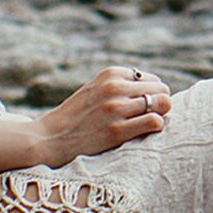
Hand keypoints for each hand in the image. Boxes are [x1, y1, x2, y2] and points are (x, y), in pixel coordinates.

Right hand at [33, 65, 172, 163]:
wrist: (49, 138)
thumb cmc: (77, 117)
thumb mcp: (96, 89)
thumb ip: (121, 85)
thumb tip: (158, 91)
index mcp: (110, 74)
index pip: (152, 80)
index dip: (152, 96)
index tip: (142, 110)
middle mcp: (114, 87)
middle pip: (161, 90)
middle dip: (160, 105)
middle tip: (149, 119)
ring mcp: (115, 109)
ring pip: (162, 103)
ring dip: (161, 116)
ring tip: (148, 126)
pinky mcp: (116, 131)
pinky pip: (154, 122)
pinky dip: (157, 127)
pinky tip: (146, 133)